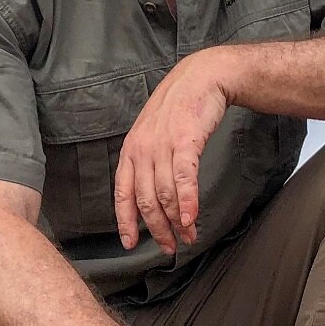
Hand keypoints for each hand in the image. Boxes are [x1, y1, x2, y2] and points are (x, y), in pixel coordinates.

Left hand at [113, 48, 234, 254]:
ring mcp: (162, 145)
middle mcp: (142, 150)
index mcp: (131, 150)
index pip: (122, 193)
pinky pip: (184, 179)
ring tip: (187, 237)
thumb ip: (149, 162)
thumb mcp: (153, 133)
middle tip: (169, 247)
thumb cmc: (180, 108)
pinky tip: (191, 219)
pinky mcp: (185, 141)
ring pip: (165, 194)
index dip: (126, 221)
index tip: (131, 243)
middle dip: (157, 228)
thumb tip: (152, 195)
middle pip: (145, 200)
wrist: (202, 77)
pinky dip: (187, 203)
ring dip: (177, 221)